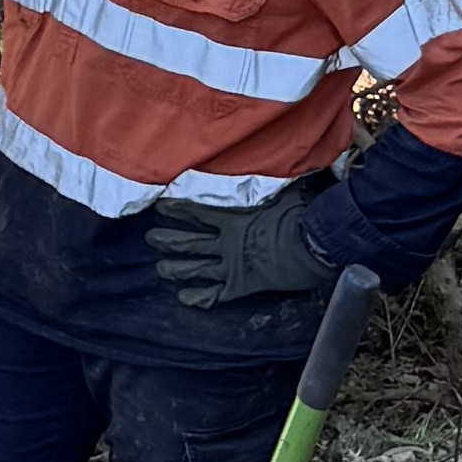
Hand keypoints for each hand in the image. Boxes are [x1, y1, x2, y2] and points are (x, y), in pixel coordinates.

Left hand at [146, 194, 333, 314]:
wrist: (311, 247)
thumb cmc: (299, 216)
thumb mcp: (282, 191)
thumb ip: (271, 183)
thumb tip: (276, 162)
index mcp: (233, 219)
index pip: (197, 212)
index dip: (176, 209)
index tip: (159, 207)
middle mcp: (226, 243)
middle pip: (190, 242)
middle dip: (168, 240)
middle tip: (150, 239)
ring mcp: (232, 266)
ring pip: (197, 268)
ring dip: (176, 268)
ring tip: (161, 269)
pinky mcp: (242, 286)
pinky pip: (215, 294)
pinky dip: (199, 297)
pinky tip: (185, 298)